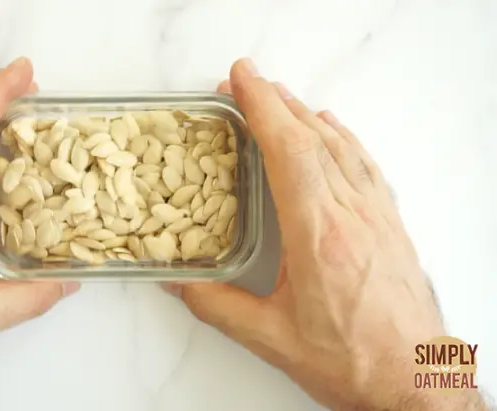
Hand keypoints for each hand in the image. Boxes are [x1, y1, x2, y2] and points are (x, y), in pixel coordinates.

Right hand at [166, 58, 486, 410]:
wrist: (414, 382)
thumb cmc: (351, 363)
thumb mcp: (269, 338)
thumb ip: (214, 305)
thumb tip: (175, 281)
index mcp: (319, 236)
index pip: (291, 153)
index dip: (263, 109)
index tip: (241, 80)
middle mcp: (353, 216)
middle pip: (314, 139)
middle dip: (276, 102)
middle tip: (246, 81)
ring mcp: (377, 217)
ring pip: (341, 147)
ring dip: (306, 115)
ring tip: (279, 97)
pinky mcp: (390, 225)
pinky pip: (365, 166)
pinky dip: (343, 138)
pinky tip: (332, 128)